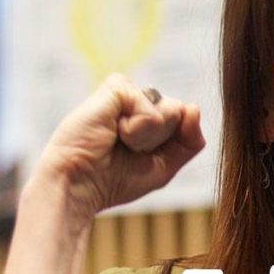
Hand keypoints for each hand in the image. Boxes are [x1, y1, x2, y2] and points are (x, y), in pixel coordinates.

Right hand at [31, 73, 205, 221]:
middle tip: (126, 149)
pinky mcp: (116, 88)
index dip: (172, 144)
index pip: (185, 120)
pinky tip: (112, 129)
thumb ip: (189, 141)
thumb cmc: (115, 180)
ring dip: (147, 136)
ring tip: (118, 139)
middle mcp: (138, 102)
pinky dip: (137, 126)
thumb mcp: (164, 166)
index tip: (139, 158)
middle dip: (160, 140)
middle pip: (179, 113)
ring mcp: (127, 94)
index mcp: (148, 118)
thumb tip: (193, 107)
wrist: (79, 185)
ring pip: (170, 108)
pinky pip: (151, 105)